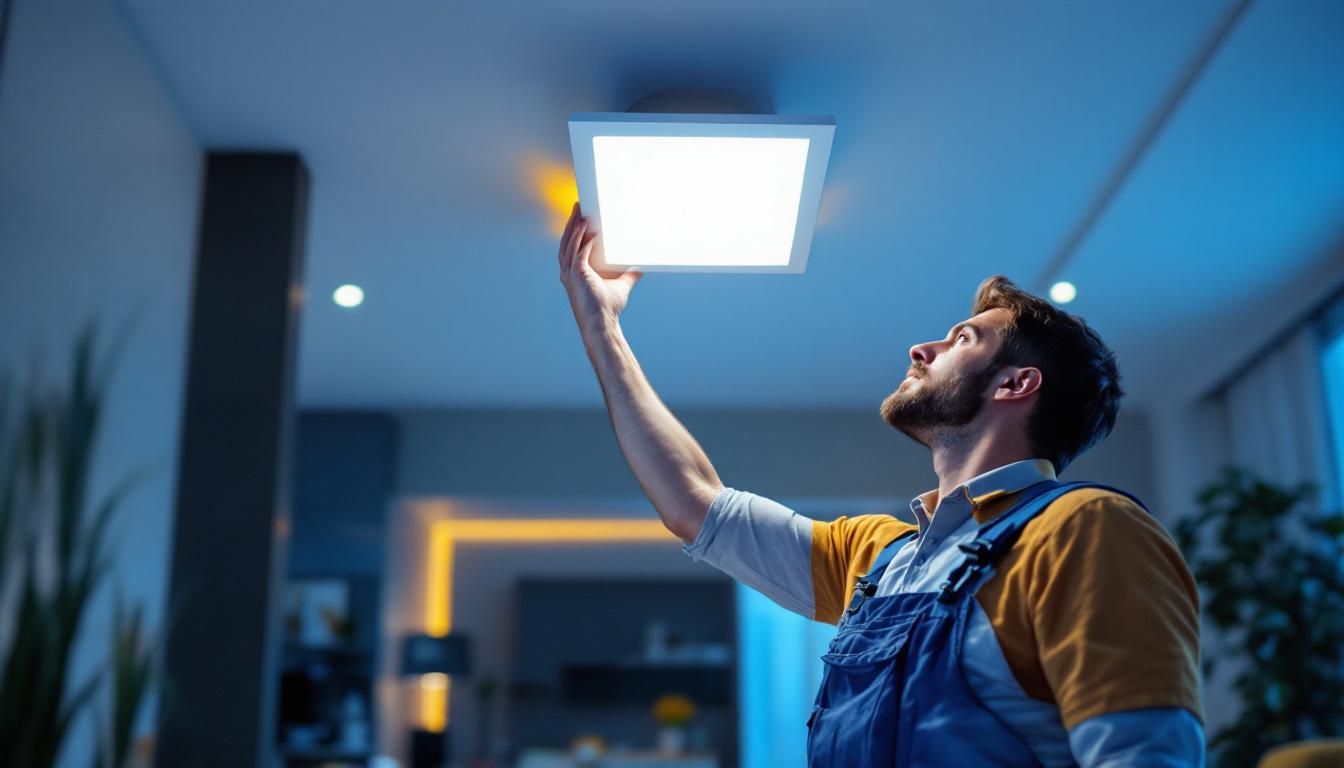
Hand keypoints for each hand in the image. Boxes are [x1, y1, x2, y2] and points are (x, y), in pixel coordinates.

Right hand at [557, 202, 641, 330]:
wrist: (602, 323)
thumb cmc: (608, 308)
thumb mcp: (621, 286)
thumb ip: (629, 276)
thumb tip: (639, 268)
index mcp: (574, 272)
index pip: (571, 246)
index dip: (574, 231)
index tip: (580, 217)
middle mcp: (568, 271)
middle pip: (567, 240)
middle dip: (572, 223)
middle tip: (578, 206)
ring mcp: (570, 273)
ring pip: (569, 243)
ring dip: (575, 227)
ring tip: (581, 212)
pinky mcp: (576, 274)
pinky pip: (578, 252)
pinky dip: (583, 240)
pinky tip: (590, 229)